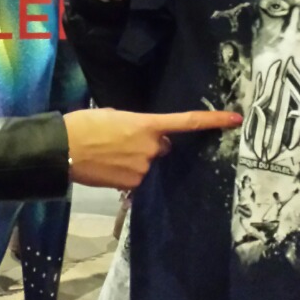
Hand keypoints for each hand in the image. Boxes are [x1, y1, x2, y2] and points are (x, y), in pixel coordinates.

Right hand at [64, 108, 241, 189]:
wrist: (63, 148)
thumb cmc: (85, 124)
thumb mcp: (114, 115)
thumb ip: (137, 125)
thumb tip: (144, 136)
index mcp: (147, 125)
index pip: (187, 122)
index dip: (213, 120)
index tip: (235, 119)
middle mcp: (151, 148)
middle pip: (162, 147)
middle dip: (151, 144)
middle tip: (123, 140)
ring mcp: (142, 169)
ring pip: (148, 163)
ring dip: (136, 159)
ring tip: (109, 153)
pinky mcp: (131, 185)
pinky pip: (136, 177)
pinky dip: (126, 172)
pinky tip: (108, 166)